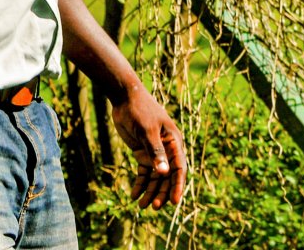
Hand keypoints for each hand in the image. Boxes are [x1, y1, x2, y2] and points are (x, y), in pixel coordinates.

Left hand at [112, 83, 185, 207]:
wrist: (124, 97)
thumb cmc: (139, 110)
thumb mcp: (147, 131)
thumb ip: (155, 152)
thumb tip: (164, 173)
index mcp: (173, 142)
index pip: (179, 168)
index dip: (177, 185)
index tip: (174, 201)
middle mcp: (167, 149)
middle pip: (167, 176)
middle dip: (161, 192)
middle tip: (154, 207)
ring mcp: (154, 152)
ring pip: (155, 177)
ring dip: (150, 191)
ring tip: (142, 206)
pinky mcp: (142, 152)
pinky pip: (143, 172)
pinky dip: (140, 184)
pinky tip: (134, 195)